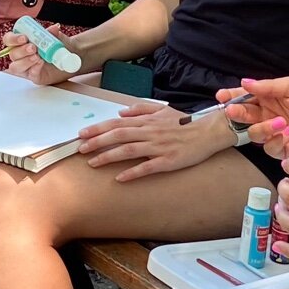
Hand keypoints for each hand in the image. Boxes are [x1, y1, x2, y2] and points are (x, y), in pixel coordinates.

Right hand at [1, 24, 78, 86]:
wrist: (72, 57)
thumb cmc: (60, 45)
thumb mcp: (56, 37)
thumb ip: (52, 33)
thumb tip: (54, 28)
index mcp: (21, 42)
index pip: (9, 40)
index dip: (13, 39)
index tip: (24, 38)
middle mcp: (21, 55)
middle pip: (12, 54)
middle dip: (21, 50)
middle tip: (33, 47)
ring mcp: (27, 67)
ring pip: (16, 67)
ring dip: (25, 61)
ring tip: (37, 57)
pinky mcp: (34, 76)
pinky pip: (30, 74)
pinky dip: (34, 68)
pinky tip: (41, 63)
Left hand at [76, 103, 222, 180]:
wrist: (208, 132)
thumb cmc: (185, 123)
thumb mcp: (162, 111)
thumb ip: (141, 110)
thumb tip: (121, 112)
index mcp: (147, 121)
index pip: (117, 124)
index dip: (98, 129)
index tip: (82, 134)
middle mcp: (150, 132)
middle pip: (118, 136)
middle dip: (97, 142)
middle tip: (80, 149)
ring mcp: (158, 147)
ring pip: (128, 150)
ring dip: (108, 156)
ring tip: (93, 163)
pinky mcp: (168, 160)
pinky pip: (147, 167)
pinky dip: (132, 172)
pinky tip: (120, 178)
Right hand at [221, 76, 288, 155]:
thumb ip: (270, 87)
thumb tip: (245, 82)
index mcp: (271, 98)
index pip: (246, 97)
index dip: (232, 96)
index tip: (222, 96)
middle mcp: (270, 115)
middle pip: (245, 117)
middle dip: (238, 114)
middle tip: (235, 111)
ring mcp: (277, 133)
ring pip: (255, 136)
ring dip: (261, 129)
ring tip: (278, 123)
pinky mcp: (286, 149)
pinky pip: (271, 150)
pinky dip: (275, 143)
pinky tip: (286, 136)